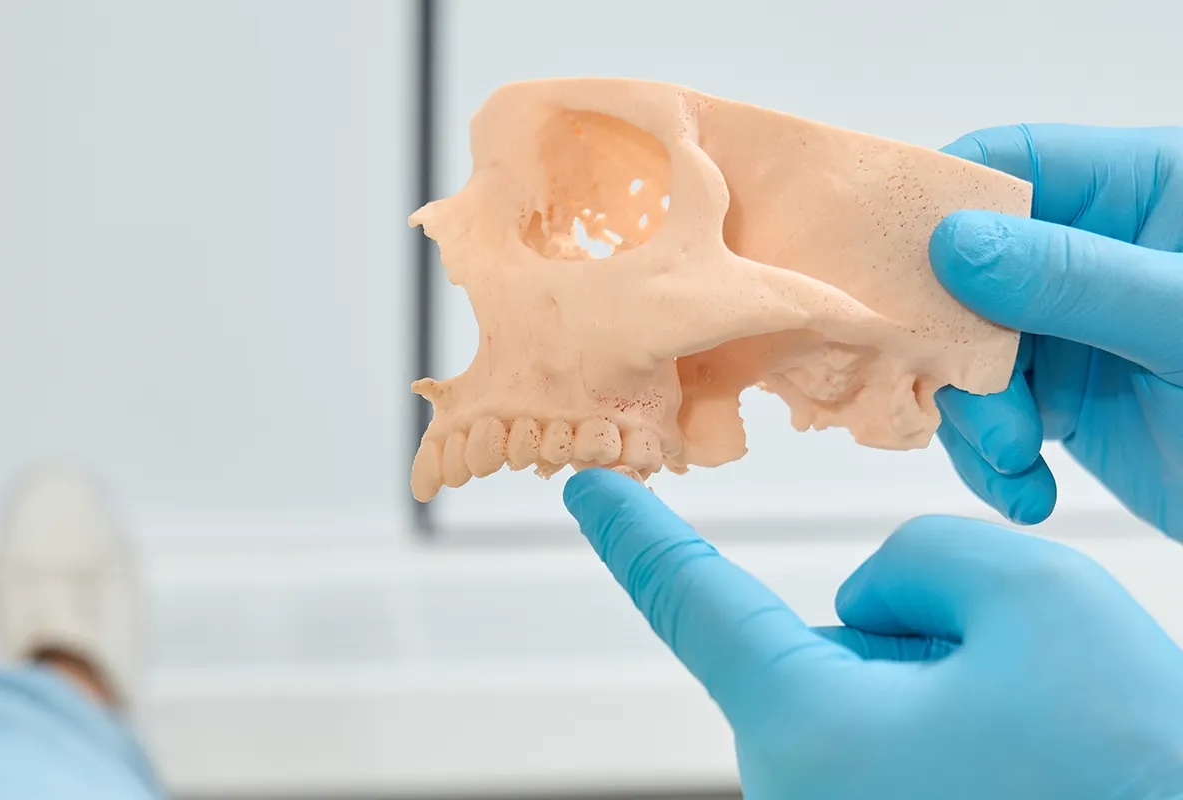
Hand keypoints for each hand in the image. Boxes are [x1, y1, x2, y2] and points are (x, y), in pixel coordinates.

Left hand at [563, 469, 1182, 798]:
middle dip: (906, 635)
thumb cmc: (1130, 761)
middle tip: (1017, 689)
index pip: (690, 601)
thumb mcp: (1037, 598)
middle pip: (818, 647)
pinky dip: (953, 734)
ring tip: (1035, 744)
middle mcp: (795, 791)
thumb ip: (920, 556)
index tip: (589, 488)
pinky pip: (897, 752)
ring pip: (868, 698)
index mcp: (806, 726)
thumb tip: (866, 599)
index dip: (636, 533)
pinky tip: (1023, 766)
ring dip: (941, 691)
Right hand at [929, 124, 1182, 537]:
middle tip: (958, 395)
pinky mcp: (1072, 402)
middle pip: (958, 269)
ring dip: (970, 417)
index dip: (929, 207)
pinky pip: (988, 421)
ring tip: (1016, 461)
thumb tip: (956, 242)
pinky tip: (1029, 491)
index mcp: (1143, 193)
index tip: (880, 268)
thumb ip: (1077, 277)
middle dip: (949, 342)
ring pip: (962, 352)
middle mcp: (1097, 254)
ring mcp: (1079, 329)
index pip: (1004, 166)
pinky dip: (992, 466)